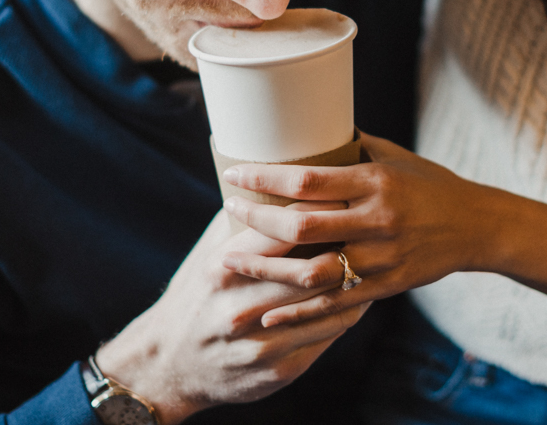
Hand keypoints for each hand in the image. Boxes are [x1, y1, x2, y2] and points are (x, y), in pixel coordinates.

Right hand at [94, 206, 369, 424]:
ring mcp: (260, 342)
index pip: (281, 230)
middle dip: (343, 240)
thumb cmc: (195, 295)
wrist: (170, 363)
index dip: (317, 208)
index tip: (343, 189)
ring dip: (354, 277)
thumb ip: (243, 222)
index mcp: (221, 268)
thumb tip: (277, 176)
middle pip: (308, 266)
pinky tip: (364, 291)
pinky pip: (327, 335)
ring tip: (376, 251)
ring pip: (326, 302)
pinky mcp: (279, 370)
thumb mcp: (208, 253)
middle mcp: (240, 306)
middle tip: (370, 217)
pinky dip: (349, 309)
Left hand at [219, 132, 487, 327]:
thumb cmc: (431, 184)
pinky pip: (334, 304)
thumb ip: (352, 148)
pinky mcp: (385, 286)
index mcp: (374, 181)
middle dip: (256, 222)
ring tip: (230, 263)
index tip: (234, 173)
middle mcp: (376, 220)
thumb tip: (309, 127)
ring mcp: (381, 257)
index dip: (266, 177)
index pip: (309, 179)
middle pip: (303, 225)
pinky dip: (298, 312)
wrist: (477, 227)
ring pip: (312, 271)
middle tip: (228, 211)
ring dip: (266, 270)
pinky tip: (267, 314)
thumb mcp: (395, 157)